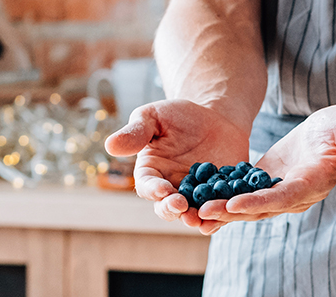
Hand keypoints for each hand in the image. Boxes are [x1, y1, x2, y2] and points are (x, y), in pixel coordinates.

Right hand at [104, 99, 249, 228]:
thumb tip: (110, 145)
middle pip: (167, 208)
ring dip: (196, 218)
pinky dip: (221, 216)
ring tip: (200, 217)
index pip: (147, 186)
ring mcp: (196, 196)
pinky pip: (219, 211)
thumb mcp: (155, 116)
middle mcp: (171, 190)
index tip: (162, 189)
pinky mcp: (219, 197)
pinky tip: (225, 215)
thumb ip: (136, 131)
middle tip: (181, 206)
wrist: (216, 118)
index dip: (153, 190)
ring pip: (193, 215)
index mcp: (151, 173)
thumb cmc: (179, 116)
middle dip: (172, 209)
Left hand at [196, 105, 335, 232]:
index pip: (284, 197)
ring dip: (221, 208)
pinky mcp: (268, 181)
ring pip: (247, 204)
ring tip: (192, 210)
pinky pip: (244, 191)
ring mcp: (280, 190)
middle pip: (260, 207)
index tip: (234, 205)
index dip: (259, 202)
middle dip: (231, 211)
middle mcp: (295, 194)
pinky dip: (222, 195)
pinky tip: (197, 194)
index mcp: (313, 182)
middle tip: (201, 212)